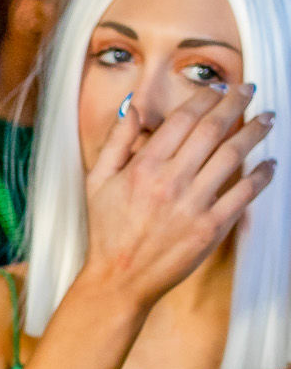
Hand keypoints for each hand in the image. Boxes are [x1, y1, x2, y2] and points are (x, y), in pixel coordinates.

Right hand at [78, 79, 274, 313]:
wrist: (119, 279)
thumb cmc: (106, 231)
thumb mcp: (97, 183)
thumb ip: (115, 143)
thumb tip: (133, 108)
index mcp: (143, 167)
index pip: (182, 119)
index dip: (204, 98)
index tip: (216, 89)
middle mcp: (171, 181)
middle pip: (212, 129)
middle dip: (235, 103)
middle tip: (249, 90)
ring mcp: (194, 204)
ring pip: (234, 155)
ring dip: (255, 131)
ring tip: (267, 118)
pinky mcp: (211, 227)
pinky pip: (245, 193)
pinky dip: (262, 174)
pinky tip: (270, 163)